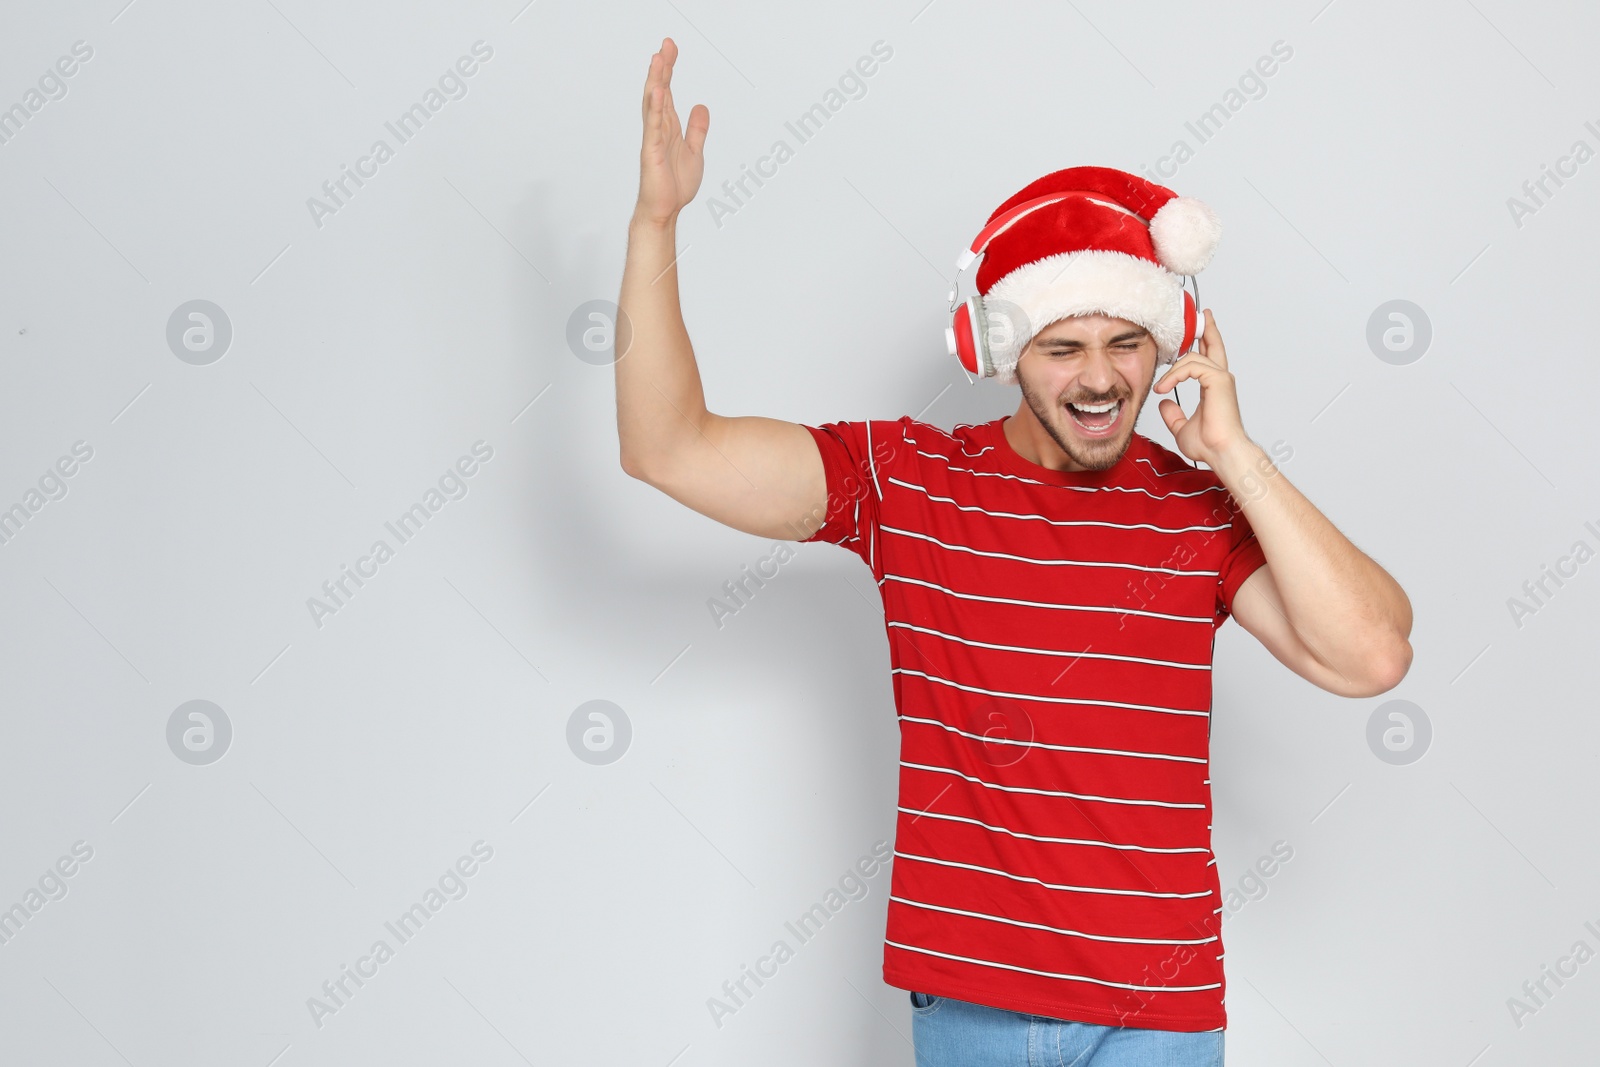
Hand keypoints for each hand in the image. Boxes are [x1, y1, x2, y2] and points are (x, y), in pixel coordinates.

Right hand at [636, 37, 708, 225]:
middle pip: (659, 91)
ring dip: (655, 80)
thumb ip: (697, 129)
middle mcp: (658, 128)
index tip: (671, 48)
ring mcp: (653, 139)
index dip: (669, 69)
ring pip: (653, 104)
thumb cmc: (674, 186)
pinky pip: (653, 126)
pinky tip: (657, 91)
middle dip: (662, 67)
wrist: (665, 210)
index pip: (667, 92)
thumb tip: (701, 106)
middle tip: (666, 44)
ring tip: (658, 59)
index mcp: (668, 127)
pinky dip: (655, 108)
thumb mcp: (695, 151)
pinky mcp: (651, 151)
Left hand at [1152, 309, 1251, 467]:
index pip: (1208, 358)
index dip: (1203, 342)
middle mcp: (1220, 378)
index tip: (1196, 332)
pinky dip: (1174, 376)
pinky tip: (1165, 387)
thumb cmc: (1209, 444)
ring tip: (1161, 387)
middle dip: (1205, 328)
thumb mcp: (1182, 427)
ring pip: (1192, 357)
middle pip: (1213, 344)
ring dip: (1172, 370)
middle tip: (1199, 315)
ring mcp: (1221, 378)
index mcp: (1214, 386)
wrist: (1221, 452)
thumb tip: (1163, 404)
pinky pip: (1191, 366)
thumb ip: (1173, 415)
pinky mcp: (1218, 380)